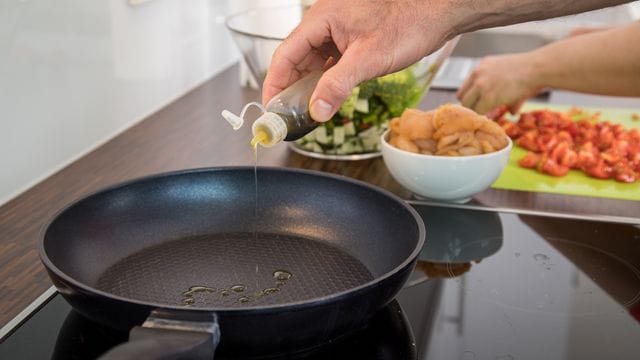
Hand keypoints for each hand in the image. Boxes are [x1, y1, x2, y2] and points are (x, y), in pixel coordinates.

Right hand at [262, 0, 455, 121]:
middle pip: (294, 59)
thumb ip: (337, 85)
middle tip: (286, 116)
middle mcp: (324, 22)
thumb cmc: (407, 23)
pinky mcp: (350, 38)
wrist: (436, 13)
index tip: (271, 108)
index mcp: (320, 19)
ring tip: (303, 112)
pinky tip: (325, 97)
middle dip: (289, 88)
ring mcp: (337, 30)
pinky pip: (328, 61)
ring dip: (307, 86)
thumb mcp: (367, 59)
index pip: (284, 55)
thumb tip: (316, 111)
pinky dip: (324, 80)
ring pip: (311, 62)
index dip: (274, 84)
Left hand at [457, 53, 541, 115]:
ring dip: (477, 113)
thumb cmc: (533, 72)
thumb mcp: (514, 78)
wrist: (540, 68)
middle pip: (462, 96)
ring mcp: (481, 84)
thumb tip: (512, 112)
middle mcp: (478, 73)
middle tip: (481, 114)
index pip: (466, 85)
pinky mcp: (488, 96)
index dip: (471, 98)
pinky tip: (490, 120)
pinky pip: (479, 111)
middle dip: (471, 106)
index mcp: (483, 65)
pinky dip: (483, 118)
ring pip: (468, 105)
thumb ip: (507, 93)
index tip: (478, 105)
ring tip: (487, 118)